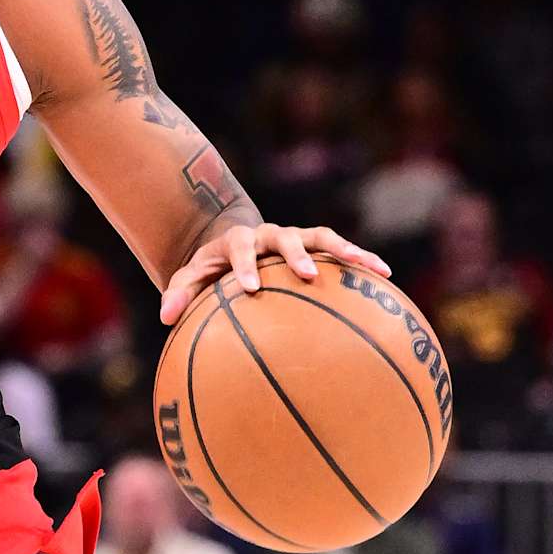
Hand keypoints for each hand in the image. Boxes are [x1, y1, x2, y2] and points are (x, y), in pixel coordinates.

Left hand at [160, 220, 389, 322]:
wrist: (234, 245)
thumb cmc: (210, 270)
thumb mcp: (190, 278)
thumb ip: (179, 294)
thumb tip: (166, 318)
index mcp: (238, 241)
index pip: (240, 248)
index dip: (245, 265)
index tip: (250, 288)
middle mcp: (270, 234)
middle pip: (286, 236)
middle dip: (296, 254)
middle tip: (307, 276)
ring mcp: (296, 239)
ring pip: (323, 238)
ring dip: (346, 250)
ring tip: (372, 267)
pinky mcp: (317, 248)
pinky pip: (342, 253)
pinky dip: (362, 261)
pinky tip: (386, 278)